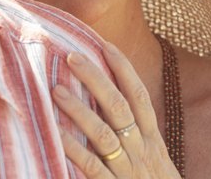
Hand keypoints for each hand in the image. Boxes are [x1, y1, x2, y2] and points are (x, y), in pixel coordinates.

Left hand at [52, 42, 180, 177]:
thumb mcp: (154, 160)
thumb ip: (137, 136)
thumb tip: (111, 107)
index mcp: (153, 140)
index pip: (140, 96)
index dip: (124, 69)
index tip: (105, 45)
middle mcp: (142, 150)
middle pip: (120, 107)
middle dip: (96, 79)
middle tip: (71, 56)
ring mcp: (129, 170)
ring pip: (104, 133)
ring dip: (80, 109)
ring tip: (56, 90)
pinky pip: (92, 167)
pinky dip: (74, 149)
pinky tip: (57, 135)